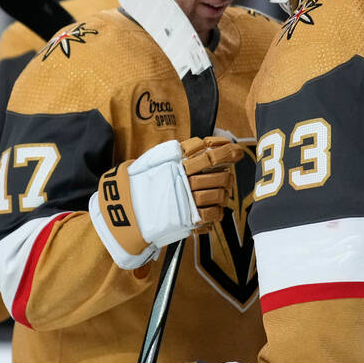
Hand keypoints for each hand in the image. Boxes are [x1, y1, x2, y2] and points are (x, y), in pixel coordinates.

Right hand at [89, 136, 243, 268]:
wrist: (127, 208)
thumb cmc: (141, 182)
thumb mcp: (156, 159)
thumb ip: (178, 151)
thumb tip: (204, 144)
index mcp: (177, 164)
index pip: (209, 154)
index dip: (227, 152)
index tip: (236, 151)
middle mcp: (184, 180)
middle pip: (218, 174)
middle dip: (226, 175)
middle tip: (227, 176)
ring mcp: (187, 199)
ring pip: (217, 193)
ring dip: (223, 193)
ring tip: (222, 193)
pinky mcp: (187, 218)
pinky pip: (212, 214)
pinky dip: (218, 212)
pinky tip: (216, 209)